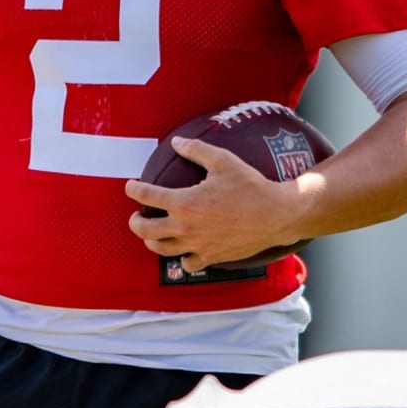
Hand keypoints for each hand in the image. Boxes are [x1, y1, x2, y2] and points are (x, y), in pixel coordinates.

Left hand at [125, 136, 306, 271]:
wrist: (276, 215)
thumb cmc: (250, 185)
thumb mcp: (223, 160)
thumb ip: (196, 149)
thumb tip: (176, 143)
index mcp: (184, 202)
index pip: (147, 196)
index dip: (134, 189)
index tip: (130, 186)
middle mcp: (186, 227)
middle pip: (146, 230)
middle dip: (135, 222)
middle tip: (136, 217)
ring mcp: (197, 245)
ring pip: (162, 250)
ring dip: (152, 241)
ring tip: (152, 235)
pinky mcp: (211, 257)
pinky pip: (188, 264)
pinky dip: (181, 259)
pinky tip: (183, 251)